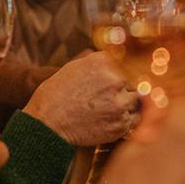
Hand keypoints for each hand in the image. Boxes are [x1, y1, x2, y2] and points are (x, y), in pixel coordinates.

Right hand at [23, 51, 138, 145]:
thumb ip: (99, 61)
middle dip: (128, 88)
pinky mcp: (120, 125)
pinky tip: (109, 119)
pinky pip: (133, 120)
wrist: (46, 123)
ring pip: (137, 101)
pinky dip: (125, 120)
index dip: (128, 72)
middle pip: (136, 81)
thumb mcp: (74, 67)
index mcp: (104, 62)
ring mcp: (119, 104)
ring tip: (110, 109)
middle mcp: (115, 80)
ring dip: (128, 104)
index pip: (130, 63)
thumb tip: (117, 58)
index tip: (124, 79)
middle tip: (113, 97)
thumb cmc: (56, 94)